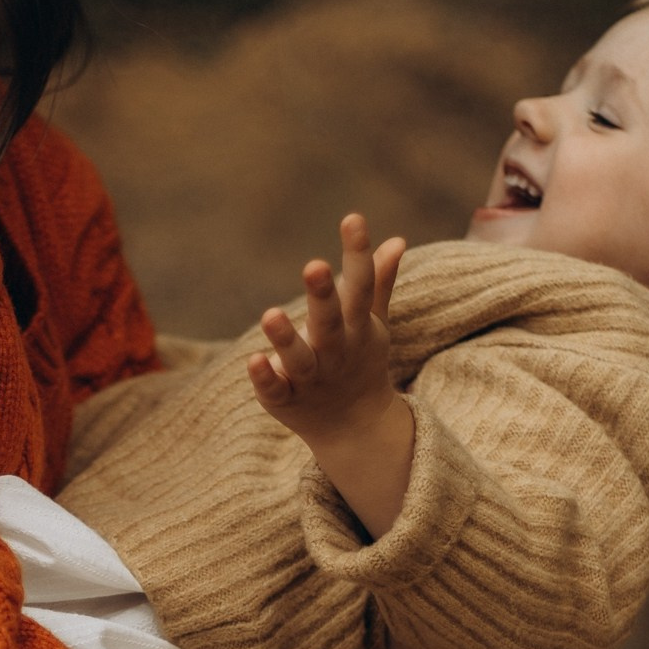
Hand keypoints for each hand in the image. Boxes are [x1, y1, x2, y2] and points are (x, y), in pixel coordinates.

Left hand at [247, 211, 404, 429]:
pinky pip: (275, 389)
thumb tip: (396, 239)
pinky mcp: (286, 400)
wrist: (355, 429)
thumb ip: (377, 283)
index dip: (357, 253)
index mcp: (357, 327)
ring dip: (286, 338)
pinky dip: (265, 377)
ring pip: (299, 358)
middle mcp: (336, 351)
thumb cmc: (359, 362)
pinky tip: (253, 359)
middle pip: (330, 322)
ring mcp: (311, 378)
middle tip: (313, 265)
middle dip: (323, 295)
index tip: (353, 218)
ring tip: (270, 315)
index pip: (360, 286)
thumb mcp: (372, 325)